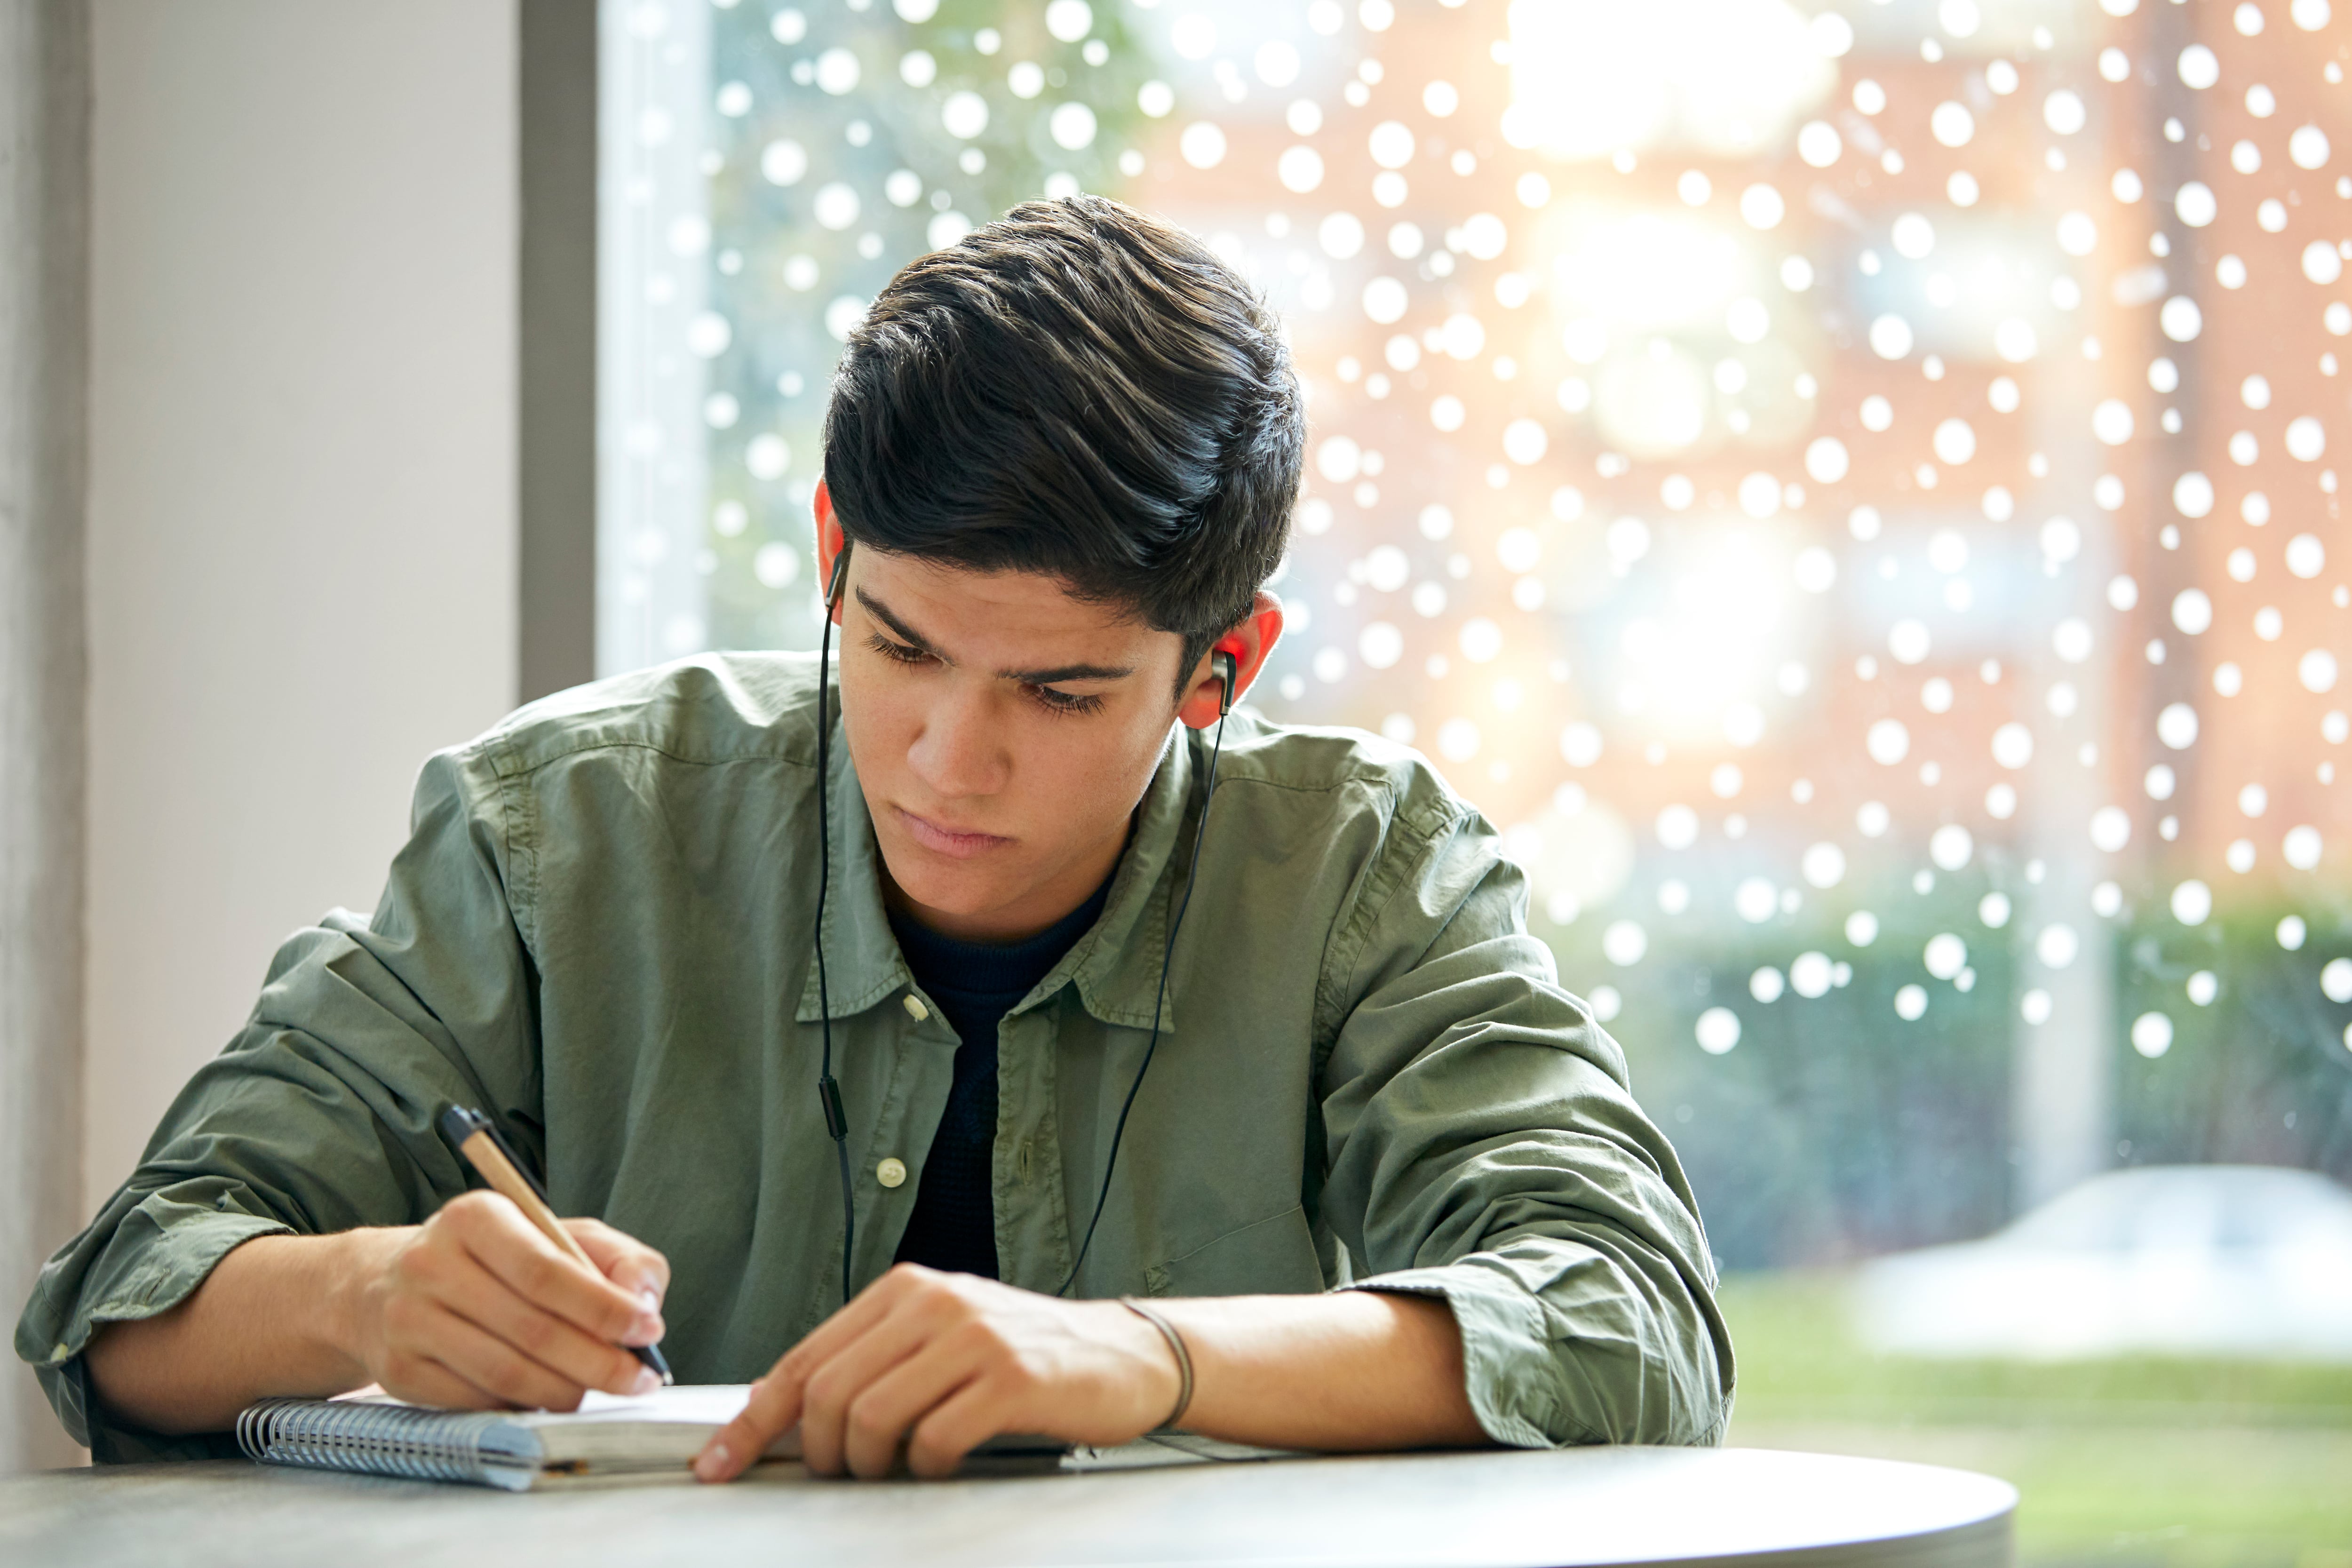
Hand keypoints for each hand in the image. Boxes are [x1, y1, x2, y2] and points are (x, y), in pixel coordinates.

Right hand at [334, 1191, 671, 1411]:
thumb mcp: (557, 1234)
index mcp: (476, 1217)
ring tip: (603, 1391)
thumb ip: (615, 1258)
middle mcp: (432, 1264)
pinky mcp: (400, 1372)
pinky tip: (551, 1397)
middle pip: (531, 1329)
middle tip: (640, 1378)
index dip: (604, 1308)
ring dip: (567, 1390)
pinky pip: (478, 1400)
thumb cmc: (494, 1258)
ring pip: (505, 1372)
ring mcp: (408, 1321)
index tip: (649, 1330)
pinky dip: (525, 1405)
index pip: (547, 1271)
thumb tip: (645, 1302)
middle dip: (599, 1361)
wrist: (383, 1285)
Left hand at [695, 1264, 1179, 1480]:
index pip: (804, 1358)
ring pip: (872, 1416)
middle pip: (828, 1391)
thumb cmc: (1023, 1356)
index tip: (720, 1463)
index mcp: (905, 1289)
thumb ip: (872, 1362)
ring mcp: (974, 1337)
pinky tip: (945, 1463)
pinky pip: (934, 1439)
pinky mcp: (1011, 1378)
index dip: (754, 1420)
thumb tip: (784, 1412)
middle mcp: (933, 1302)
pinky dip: (927, 1466)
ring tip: (896, 1470)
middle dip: (820, 1451)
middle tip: (842, 1475)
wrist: (1123, 1354)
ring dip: (871, 1464)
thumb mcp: (940, 1340)